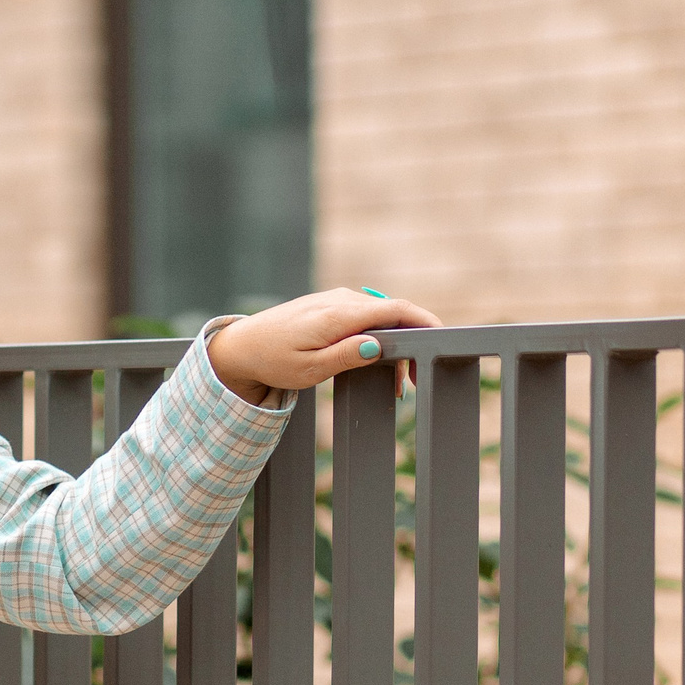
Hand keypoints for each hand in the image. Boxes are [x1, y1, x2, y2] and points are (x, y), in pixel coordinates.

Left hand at [205, 288, 444, 407]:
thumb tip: (379, 346)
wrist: (240, 347)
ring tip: (396, 385)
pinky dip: (377, 338)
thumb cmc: (271, 360)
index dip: (426, 322)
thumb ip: (346, 356)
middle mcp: (341, 300)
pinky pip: (364, 317)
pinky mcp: (329, 306)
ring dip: (394, 345)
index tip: (444, 340)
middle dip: (412, 344)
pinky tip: (376, 362)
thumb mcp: (310, 369)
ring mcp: (335, 300)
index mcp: (339, 314)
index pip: (397, 308)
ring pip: (380, 317)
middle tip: (413, 382)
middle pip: (394, 313)